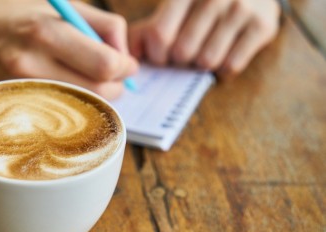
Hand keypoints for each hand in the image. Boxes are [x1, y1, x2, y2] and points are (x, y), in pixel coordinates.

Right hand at [0, 0, 138, 98]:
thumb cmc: (9, 7)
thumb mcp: (57, 2)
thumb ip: (99, 25)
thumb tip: (124, 54)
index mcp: (45, 33)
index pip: (104, 65)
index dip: (124, 66)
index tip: (126, 63)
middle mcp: (30, 66)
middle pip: (96, 94)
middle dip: (115, 86)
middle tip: (112, 74)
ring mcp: (18, 90)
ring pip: (78, 109)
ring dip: (94, 97)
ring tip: (88, 80)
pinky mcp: (10, 104)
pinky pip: (54, 114)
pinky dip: (70, 105)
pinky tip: (65, 88)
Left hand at [128, 0, 279, 76]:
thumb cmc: (202, 4)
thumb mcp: (174, 7)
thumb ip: (147, 29)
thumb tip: (127, 56)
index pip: (159, 35)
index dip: (157, 55)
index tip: (162, 55)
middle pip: (182, 52)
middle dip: (180, 60)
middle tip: (185, 53)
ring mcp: (240, 8)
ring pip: (207, 61)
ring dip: (202, 64)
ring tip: (205, 50)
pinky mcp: (263, 24)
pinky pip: (232, 65)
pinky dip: (224, 67)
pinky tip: (225, 52)